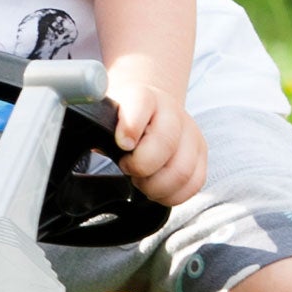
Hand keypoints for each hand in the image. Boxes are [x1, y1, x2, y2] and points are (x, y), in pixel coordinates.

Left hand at [104, 62, 206, 207]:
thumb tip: (90, 145)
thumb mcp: (105, 115)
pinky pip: (195, 183)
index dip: (131, 126)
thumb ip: (97, 127)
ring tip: (142, 181)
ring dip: (156, 186)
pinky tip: (156, 188)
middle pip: (165, 144)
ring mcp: (191, 133)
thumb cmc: (123, 118)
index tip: (121, 144)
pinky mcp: (201, 154)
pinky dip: (172, 195)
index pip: (141, 103)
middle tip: (128, 168)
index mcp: (143, 97)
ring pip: (182, 170)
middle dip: (141, 167)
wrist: (151, 109)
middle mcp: (172, 112)